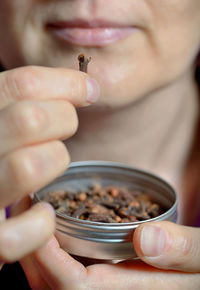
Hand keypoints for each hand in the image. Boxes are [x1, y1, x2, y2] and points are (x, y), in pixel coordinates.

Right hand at [0, 66, 99, 266]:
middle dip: (64, 119)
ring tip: (51, 164)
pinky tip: (43, 213)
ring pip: (29, 166)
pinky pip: (23, 233)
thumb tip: (87, 86)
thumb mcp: (4, 123)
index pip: (21, 86)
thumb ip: (26, 103)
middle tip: (65, 126)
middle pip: (29, 120)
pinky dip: (42, 223)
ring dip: (54, 164)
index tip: (89, 88)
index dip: (65, 83)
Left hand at [20, 221, 199, 289]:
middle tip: (25, 207)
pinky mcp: (104, 281)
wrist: (196, 274)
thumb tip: (147, 239)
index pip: (74, 286)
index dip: (49, 257)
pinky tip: (50, 230)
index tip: (39, 217)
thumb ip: (184, 250)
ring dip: (34, 252)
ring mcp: (105, 289)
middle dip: (31, 251)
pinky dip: (48, 255)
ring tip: (31, 213)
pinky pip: (64, 276)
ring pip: (51, 285)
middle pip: (51, 288)